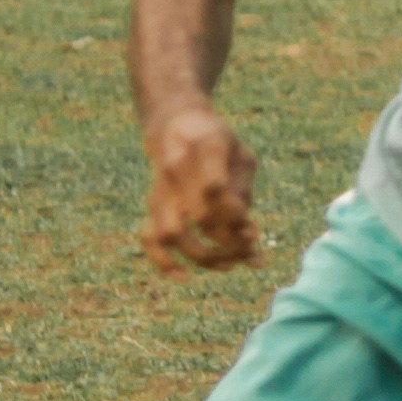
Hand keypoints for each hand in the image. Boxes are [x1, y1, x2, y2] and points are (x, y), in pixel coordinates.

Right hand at [137, 104, 261, 272]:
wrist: (175, 124)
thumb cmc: (219, 145)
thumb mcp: (241, 156)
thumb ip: (244, 193)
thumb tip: (249, 237)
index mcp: (205, 145)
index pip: (215, 189)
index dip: (235, 216)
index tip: (254, 231)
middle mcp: (177, 166)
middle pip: (199, 216)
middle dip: (229, 242)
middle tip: (250, 252)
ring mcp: (161, 187)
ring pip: (172, 232)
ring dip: (202, 256)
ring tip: (228, 266)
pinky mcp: (151, 205)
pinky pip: (148, 237)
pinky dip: (162, 261)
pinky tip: (184, 277)